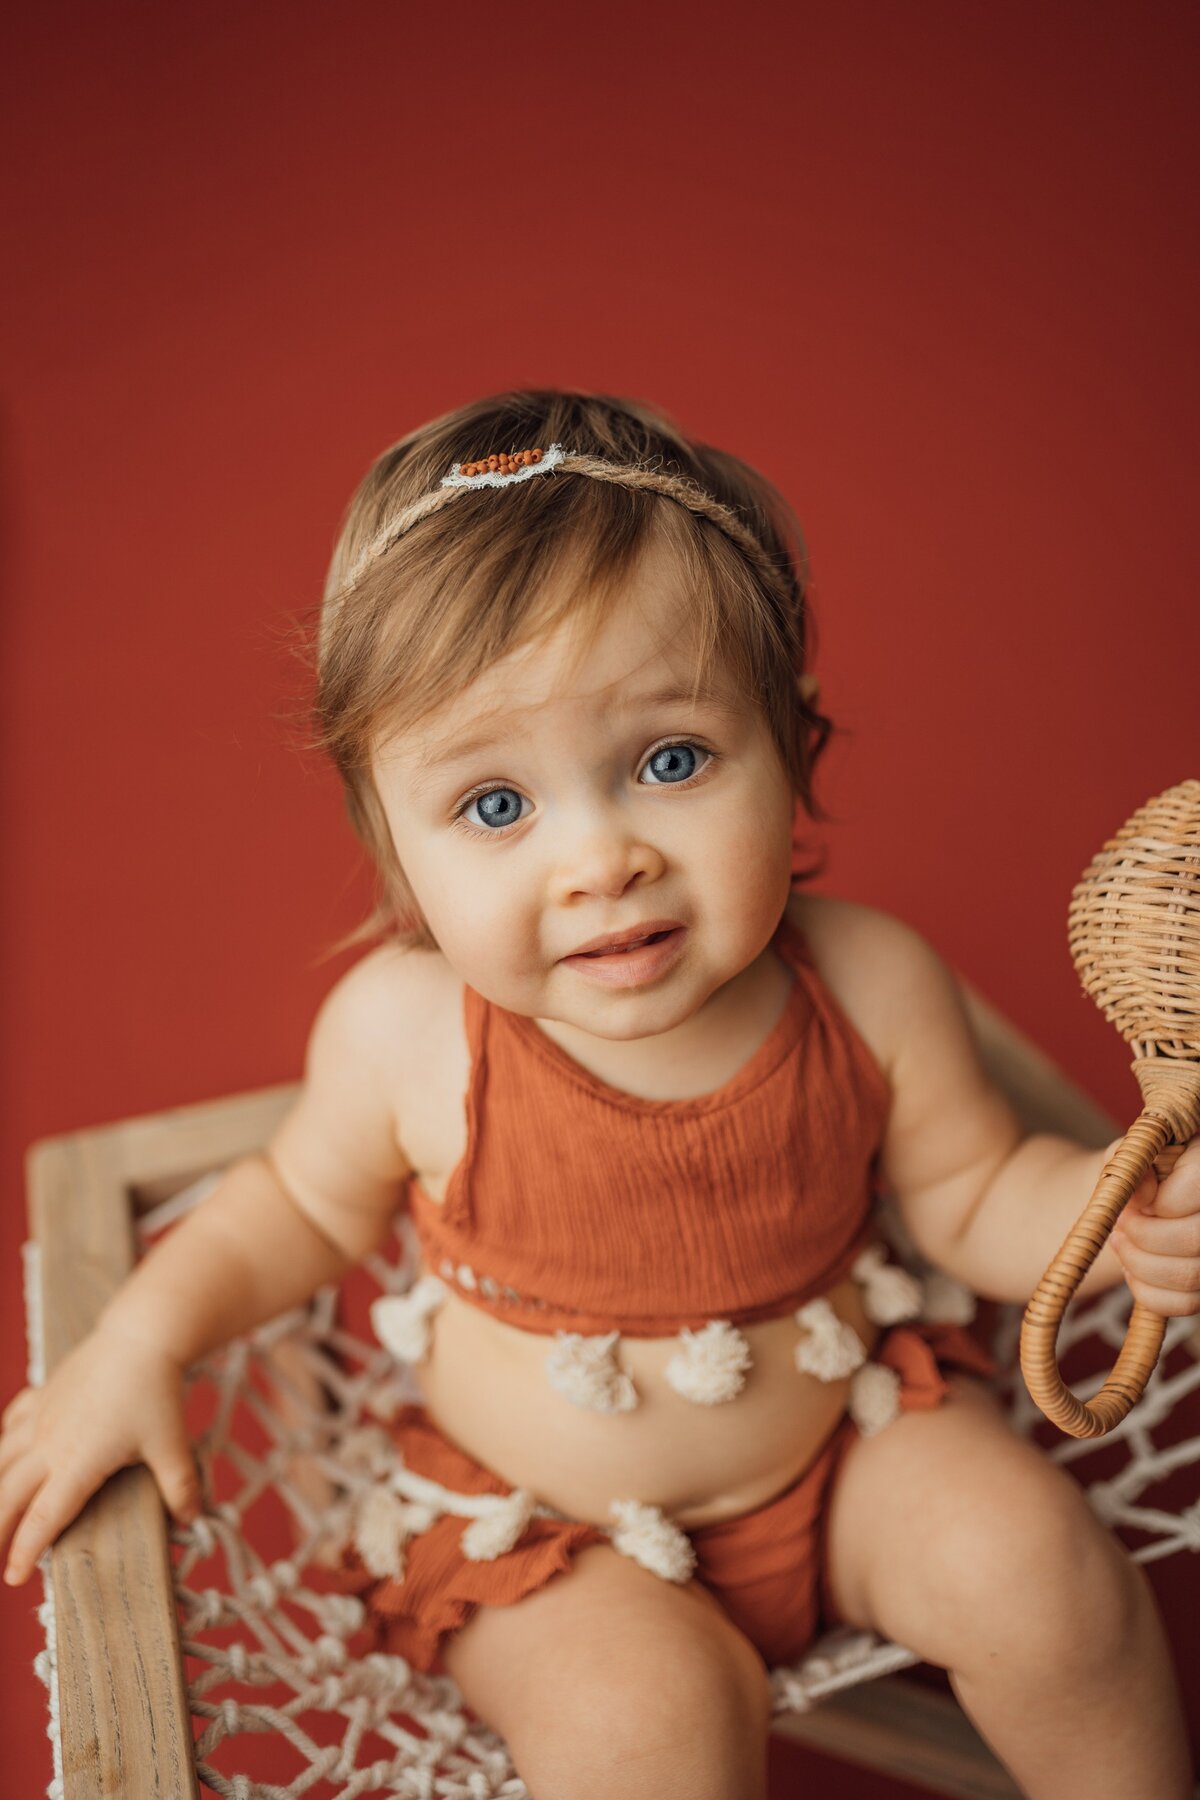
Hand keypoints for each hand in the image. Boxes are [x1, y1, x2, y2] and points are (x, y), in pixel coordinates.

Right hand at [0, 1320, 199, 1585]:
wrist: (142, 1334)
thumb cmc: (156, 1390)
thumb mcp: (172, 1443)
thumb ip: (180, 1486)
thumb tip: (192, 1519)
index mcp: (78, 1461)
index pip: (44, 1516)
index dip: (26, 1549)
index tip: (14, 1577)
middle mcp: (50, 1442)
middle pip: (9, 1494)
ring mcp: (42, 1416)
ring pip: (1, 1458)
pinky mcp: (43, 1394)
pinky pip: (13, 1421)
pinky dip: (4, 1441)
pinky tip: (5, 1451)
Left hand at [1110, 1137, 1199, 1316]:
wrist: (1141, 1201)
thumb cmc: (1136, 1174)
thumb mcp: (1128, 1157)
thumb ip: (1130, 1165)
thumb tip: (1140, 1196)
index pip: (1195, 1188)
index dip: (1158, 1200)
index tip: (1135, 1201)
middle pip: (1192, 1238)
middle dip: (1142, 1236)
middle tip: (1119, 1224)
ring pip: (1188, 1275)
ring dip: (1139, 1263)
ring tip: (1120, 1242)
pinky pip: (1184, 1303)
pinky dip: (1147, 1292)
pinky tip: (1131, 1269)